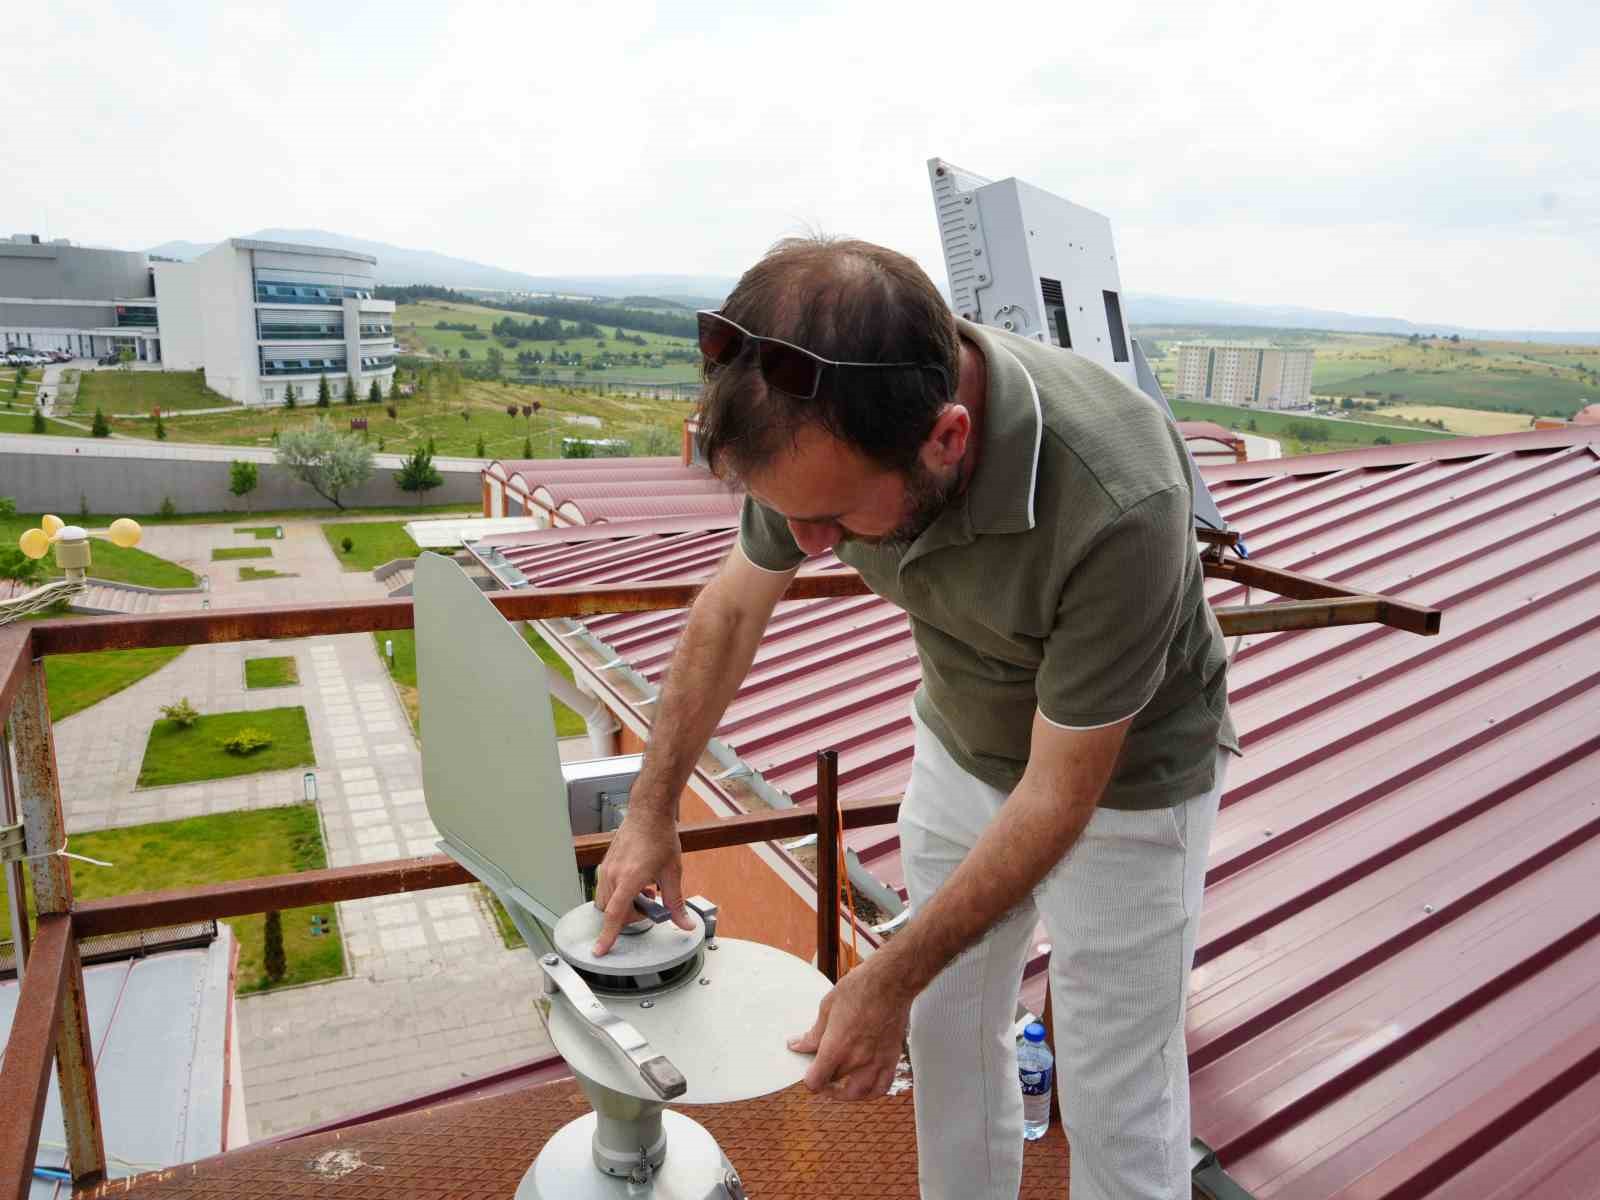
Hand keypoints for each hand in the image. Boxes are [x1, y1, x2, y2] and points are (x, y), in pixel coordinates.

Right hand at [591, 809, 693, 954]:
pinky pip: (607, 888)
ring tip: (645, 892)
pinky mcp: (606, 864)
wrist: (648, 813)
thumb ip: (676, 903)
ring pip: (607, 901)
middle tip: (649, 906)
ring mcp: (607, 868)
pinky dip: (620, 893)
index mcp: (630, 878)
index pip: (614, 914)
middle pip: (612, 911)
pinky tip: (638, 883)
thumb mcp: (673, 873)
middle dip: (629, 916)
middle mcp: (613, 874)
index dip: (607, 936)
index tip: (600, 950)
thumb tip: (685, 924)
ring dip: (624, 905)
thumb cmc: (660, 837)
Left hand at [788, 959, 910, 1100]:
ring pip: (858, 1093)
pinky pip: (882, 1087)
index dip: (808, 1080)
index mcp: (837, 1046)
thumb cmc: (861, 988)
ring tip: (838, 1085)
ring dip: (845, 1093)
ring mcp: (876, 1061)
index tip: (808, 1072)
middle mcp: (857, 1059)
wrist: (891, 981)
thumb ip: (814, 1033)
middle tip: (821, 1068)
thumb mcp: (827, 1006)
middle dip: (824, 1079)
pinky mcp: (891, 1058)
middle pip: (834, 1084)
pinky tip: (864, 1085)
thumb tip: (799, 1045)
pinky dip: (871, 1092)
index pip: (816, 1081)